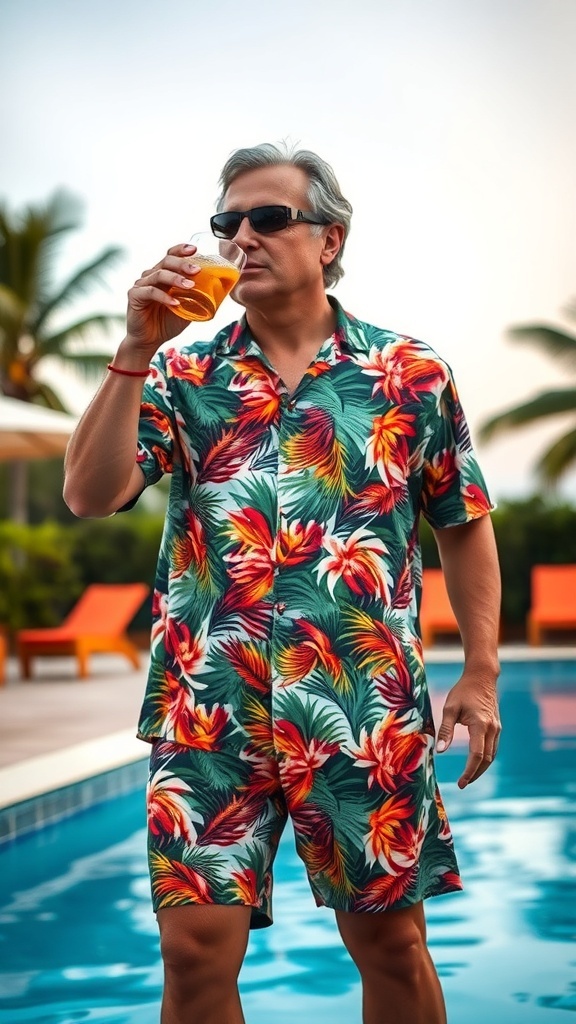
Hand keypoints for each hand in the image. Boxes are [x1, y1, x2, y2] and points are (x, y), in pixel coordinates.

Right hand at [124, 243, 201, 357]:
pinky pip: (150, 292)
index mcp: (163, 275)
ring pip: (158, 274)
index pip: (171, 256)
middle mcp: (151, 276)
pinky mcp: (134, 296)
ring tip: (190, 286)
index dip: (181, 250)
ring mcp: (141, 284)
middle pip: (166, 261)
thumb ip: (197, 298)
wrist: (149, 341)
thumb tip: (219, 291)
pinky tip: (175, 303)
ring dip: (176, 279)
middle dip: (183, 264)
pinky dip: (164, 297)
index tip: (195, 250)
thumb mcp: (187, 308)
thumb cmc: (167, 323)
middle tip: (197, 270)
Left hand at [436, 669, 500, 788]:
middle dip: (476, 773)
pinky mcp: (497, 726)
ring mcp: (497, 728)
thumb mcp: (450, 708)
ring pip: (492, 755)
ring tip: (468, 777)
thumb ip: (446, 730)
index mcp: (480, 725)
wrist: (482, 677)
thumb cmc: (463, 691)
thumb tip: (440, 751)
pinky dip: (486, 758)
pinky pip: (493, 747)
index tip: (461, 782)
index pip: (477, 756)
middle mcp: (492, 729)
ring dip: (482, 768)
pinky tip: (477, 762)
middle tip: (463, 784)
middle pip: (487, 759)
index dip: (470, 771)